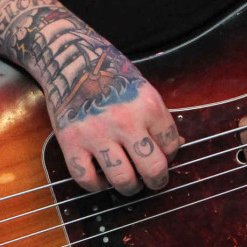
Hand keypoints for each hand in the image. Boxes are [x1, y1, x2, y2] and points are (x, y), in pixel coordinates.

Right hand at [25, 23, 182, 194]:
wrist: (70, 60)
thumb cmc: (110, 75)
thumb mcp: (142, 89)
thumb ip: (157, 118)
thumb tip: (176, 147)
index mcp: (148, 105)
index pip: (171, 145)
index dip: (170, 154)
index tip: (162, 153)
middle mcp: (125, 121)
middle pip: (153, 168)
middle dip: (157, 180)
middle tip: (153, 181)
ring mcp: (97, 133)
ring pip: (123, 179)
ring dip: (130, 187)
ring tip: (129, 182)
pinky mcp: (71, 142)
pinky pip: (86, 179)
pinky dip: (96, 186)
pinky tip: (100, 179)